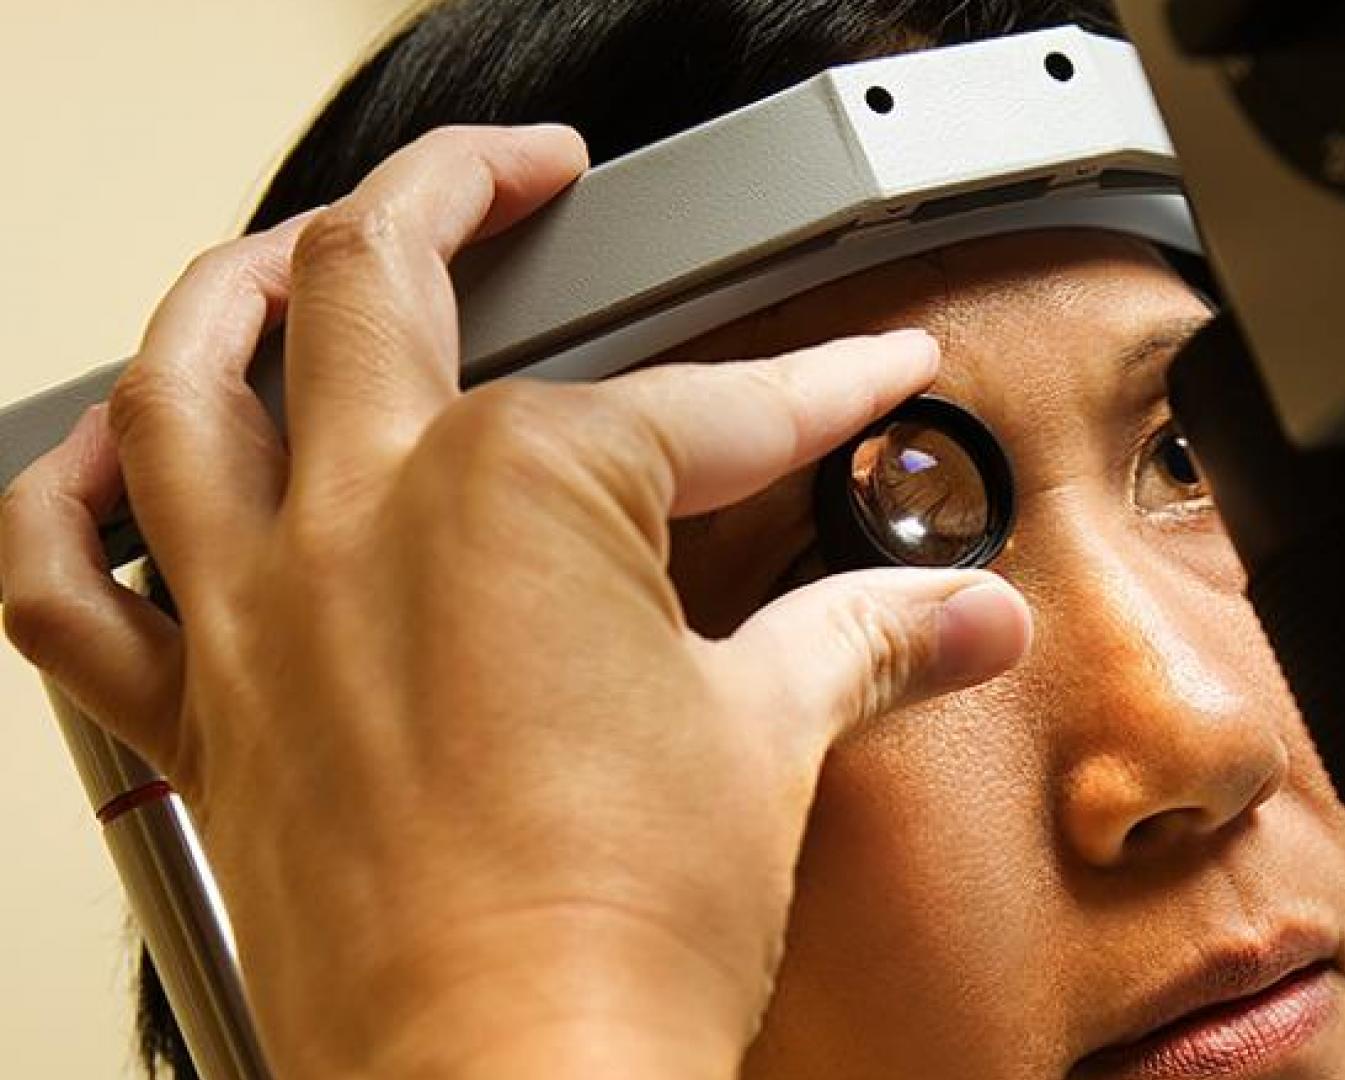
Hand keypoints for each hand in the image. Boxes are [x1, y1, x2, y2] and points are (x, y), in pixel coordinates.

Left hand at [0, 125, 1030, 1078]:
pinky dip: (71, 500)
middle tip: (526, 172)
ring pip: (190, 375)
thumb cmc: (616, 928)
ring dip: (241, 282)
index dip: (820, 386)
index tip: (868, 372)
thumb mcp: (771, 743)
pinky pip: (65, 581)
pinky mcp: (204, 710)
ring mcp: (263, 606)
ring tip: (301, 245)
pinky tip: (114, 458)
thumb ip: (870, 638)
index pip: (711, 405)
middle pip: (390, 277)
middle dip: (471, 190)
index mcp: (524, 492)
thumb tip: (965, 616)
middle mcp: (365, 517)